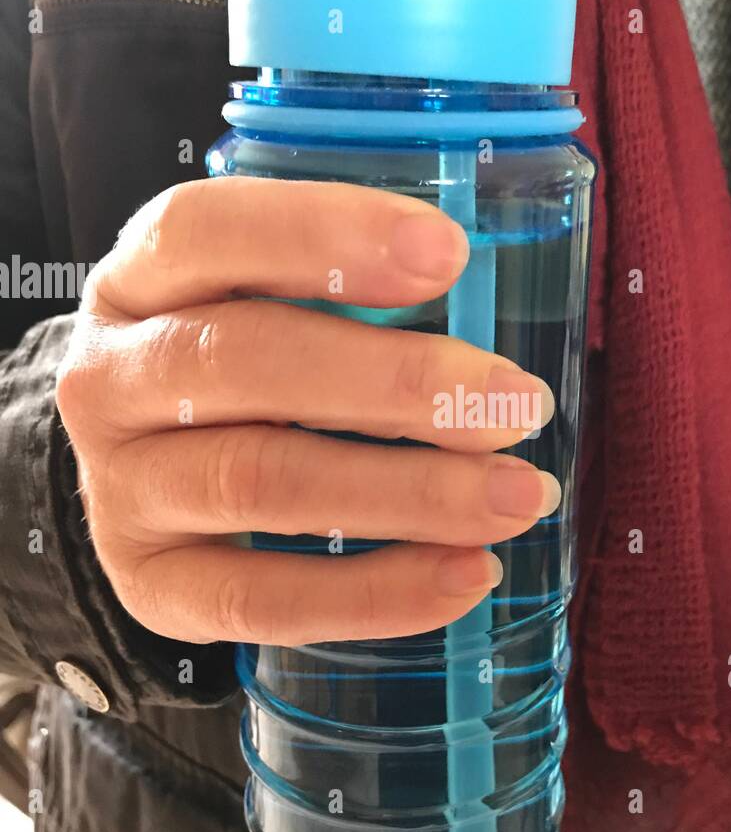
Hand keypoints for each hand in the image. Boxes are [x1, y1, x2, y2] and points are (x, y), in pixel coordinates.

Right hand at [56, 177, 558, 645]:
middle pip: (243, 362)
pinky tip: (468, 574)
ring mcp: (120, 488)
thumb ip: (350, 291)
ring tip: (517, 497)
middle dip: (397, 383)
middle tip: (518, 405)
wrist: (139, 476)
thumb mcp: (262, 303)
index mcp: (140, 278)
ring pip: (261, 482)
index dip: (323, 232)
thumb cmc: (242, 373)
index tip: (448, 252)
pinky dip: (377, 592)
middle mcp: (111, 378)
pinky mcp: (151, 585)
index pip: (206, 231)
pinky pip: (261, 600)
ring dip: (410, 492)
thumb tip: (487, 317)